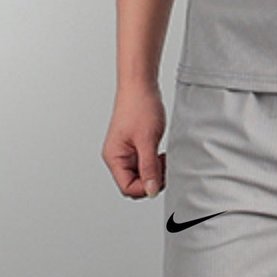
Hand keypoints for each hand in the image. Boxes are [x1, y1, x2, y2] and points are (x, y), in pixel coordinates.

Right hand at [103, 83, 166, 198]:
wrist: (140, 86)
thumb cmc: (139, 106)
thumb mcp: (147, 140)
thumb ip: (149, 168)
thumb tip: (151, 190)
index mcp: (114, 158)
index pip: (128, 188)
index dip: (146, 187)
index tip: (160, 176)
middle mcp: (117, 157)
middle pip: (134, 184)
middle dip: (151, 180)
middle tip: (163, 166)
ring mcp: (126, 152)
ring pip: (141, 175)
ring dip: (155, 172)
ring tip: (163, 157)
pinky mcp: (135, 147)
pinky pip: (146, 164)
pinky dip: (155, 163)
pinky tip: (161, 154)